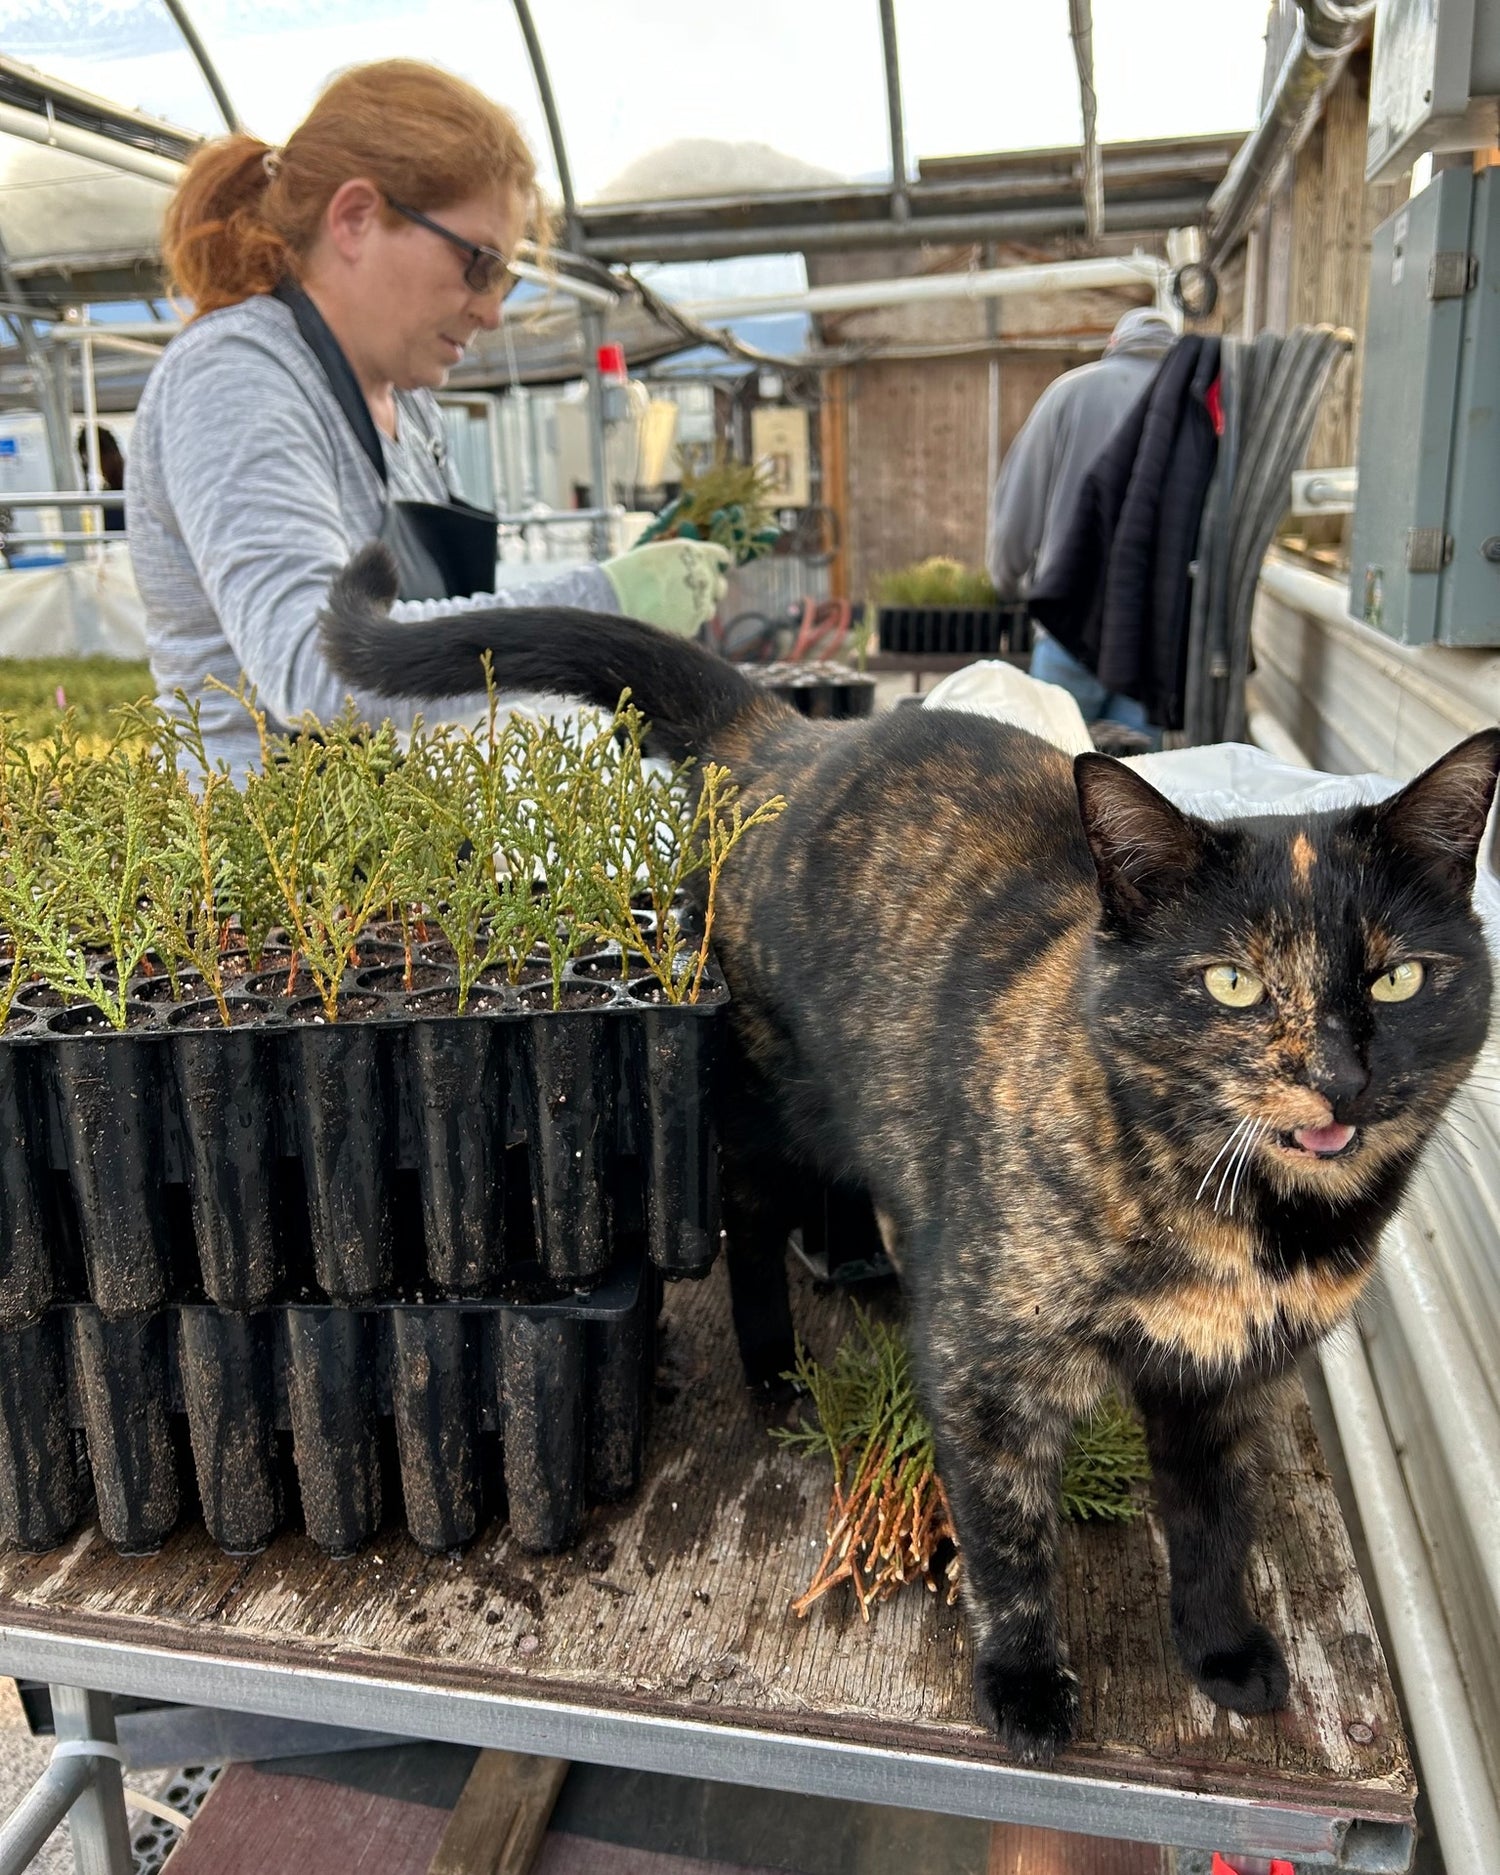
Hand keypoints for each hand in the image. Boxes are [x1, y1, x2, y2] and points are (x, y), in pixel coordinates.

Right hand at [601, 540, 730, 636]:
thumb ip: (682, 560)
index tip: (720, 564)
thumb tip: (689, 570)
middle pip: (719, 586)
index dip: (719, 560)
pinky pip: (693, 625)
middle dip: (710, 588)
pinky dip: (684, 623)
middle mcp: (704, 577)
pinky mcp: (691, 625)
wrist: (620, 594)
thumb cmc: (632, 571)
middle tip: (694, 592)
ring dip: (698, 608)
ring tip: (674, 608)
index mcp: (696, 554)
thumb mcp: (660, 553)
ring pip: (709, 609)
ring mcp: (701, 603)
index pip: (720, 555)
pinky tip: (666, 619)